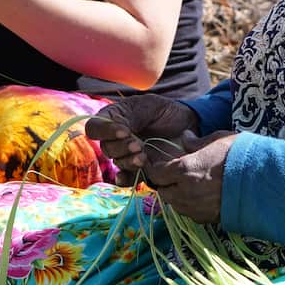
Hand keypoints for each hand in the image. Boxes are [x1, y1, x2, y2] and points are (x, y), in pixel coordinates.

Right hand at [84, 95, 199, 186]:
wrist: (189, 126)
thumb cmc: (166, 111)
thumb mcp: (148, 105)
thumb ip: (129, 116)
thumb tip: (117, 129)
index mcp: (114, 119)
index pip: (95, 127)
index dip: (105, 130)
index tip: (124, 130)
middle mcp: (116, 139)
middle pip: (106, 147)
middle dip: (121, 147)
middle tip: (138, 144)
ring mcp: (127, 155)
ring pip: (118, 162)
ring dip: (128, 161)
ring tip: (144, 157)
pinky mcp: (140, 170)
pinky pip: (126, 178)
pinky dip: (126, 179)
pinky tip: (132, 175)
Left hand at [142, 130, 237, 223]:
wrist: (263, 183)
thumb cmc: (240, 156)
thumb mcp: (217, 140)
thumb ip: (196, 142)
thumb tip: (184, 137)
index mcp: (184, 170)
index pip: (156, 173)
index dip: (154, 168)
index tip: (156, 163)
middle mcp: (185, 192)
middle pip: (162, 191)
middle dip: (164, 183)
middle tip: (172, 174)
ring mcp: (195, 209)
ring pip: (175, 204)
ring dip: (176, 195)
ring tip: (187, 184)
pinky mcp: (207, 219)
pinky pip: (190, 213)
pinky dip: (189, 205)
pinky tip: (200, 195)